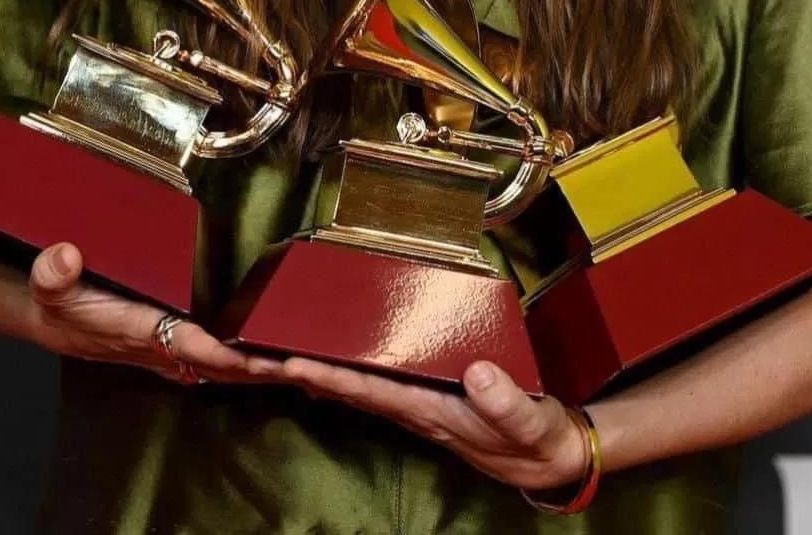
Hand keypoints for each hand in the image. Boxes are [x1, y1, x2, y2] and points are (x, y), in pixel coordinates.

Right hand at [27, 242, 284, 385]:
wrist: (45, 316)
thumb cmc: (55, 300)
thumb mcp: (47, 282)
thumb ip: (54, 272)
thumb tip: (65, 256)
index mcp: (139, 331)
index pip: (190, 347)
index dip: (226, 355)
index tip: (261, 359)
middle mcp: (158, 347)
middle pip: (218, 367)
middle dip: (258, 371)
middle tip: (304, 368)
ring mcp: (164, 349)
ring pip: (218, 367)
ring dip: (255, 369)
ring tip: (300, 365)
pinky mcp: (167, 343)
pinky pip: (211, 359)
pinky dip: (240, 363)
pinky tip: (265, 357)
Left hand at [279, 356, 590, 490]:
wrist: (550, 459)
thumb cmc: (538, 439)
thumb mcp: (530, 424)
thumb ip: (505, 403)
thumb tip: (476, 373)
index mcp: (433, 411)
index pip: (372, 391)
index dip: (332, 376)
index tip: (292, 360)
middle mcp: (416, 409)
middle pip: (351, 389)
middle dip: (307, 372)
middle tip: (261, 353)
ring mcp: (420, 405)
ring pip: (359, 387)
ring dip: (320, 372)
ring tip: (278, 353)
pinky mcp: (429, 398)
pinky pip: (378, 383)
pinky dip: (349, 372)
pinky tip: (330, 364)